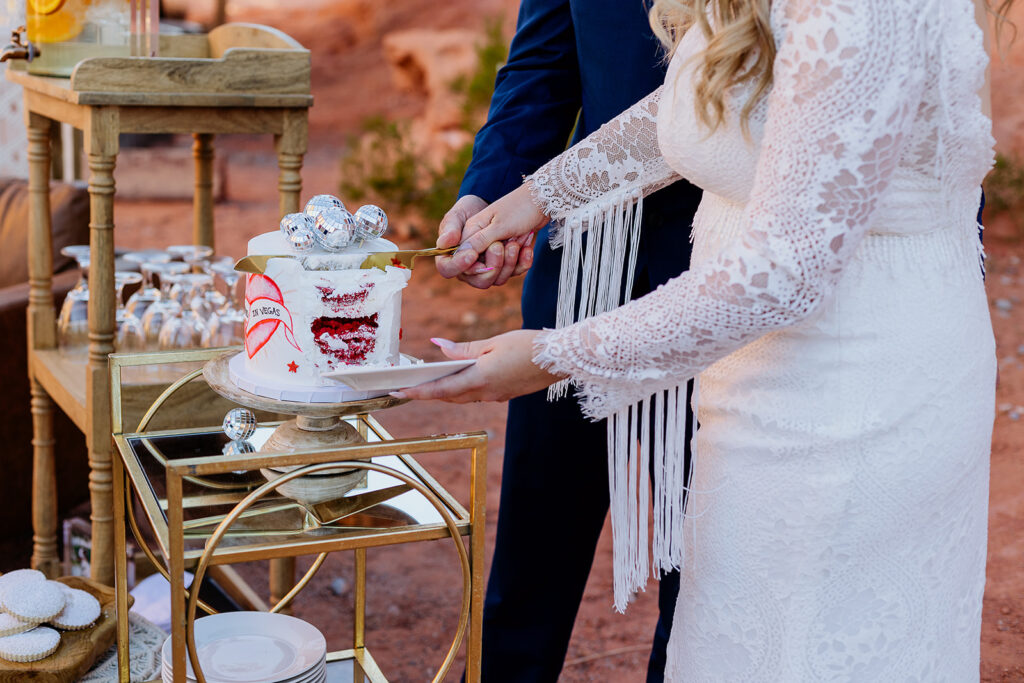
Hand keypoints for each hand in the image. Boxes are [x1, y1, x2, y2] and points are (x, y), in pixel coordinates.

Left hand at [392, 330, 563, 402]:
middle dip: (428, 392)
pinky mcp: (505, 394)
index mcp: (480, 379)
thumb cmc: (528, 346)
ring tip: (429, 379)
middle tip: (408, 385)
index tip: (398, 391)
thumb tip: (439, 347)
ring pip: (463, 396)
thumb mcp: (493, 343)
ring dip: (446, 390)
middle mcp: (486, 393)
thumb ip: (464, 349)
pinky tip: (460, 375)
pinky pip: (478, 393)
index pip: (441, 390)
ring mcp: (496, 396)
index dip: (417, 392)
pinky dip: (464, 387)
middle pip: (450, 396)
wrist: (560, 359)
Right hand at [440, 184, 547, 282]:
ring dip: (511, 261)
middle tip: (504, 244)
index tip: (476, 255)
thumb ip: (475, 239)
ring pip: (498, 278)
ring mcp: (492, 258)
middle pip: (479, 279)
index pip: (452, 266)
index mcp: (464, 241)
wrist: (536, 201)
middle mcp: (476, 253)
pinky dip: (522, 261)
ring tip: (517, 241)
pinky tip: (527, 248)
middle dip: (495, 264)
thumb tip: (450, 250)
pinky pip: (513, 272)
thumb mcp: (493, 222)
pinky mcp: (508, 261)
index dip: (463, 265)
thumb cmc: (512, 207)